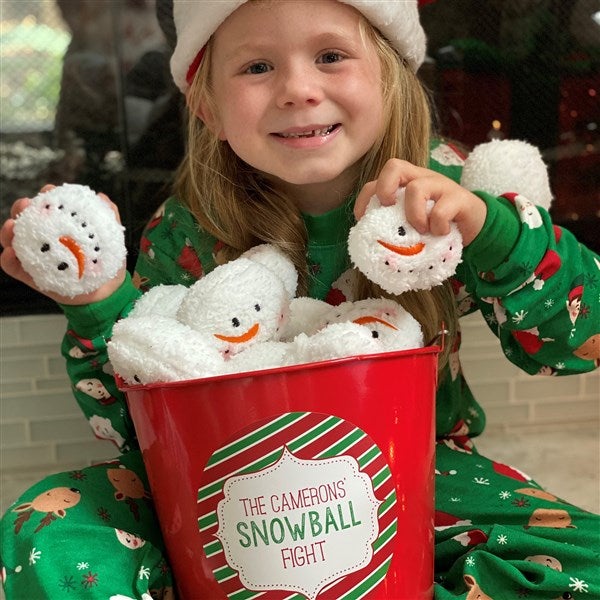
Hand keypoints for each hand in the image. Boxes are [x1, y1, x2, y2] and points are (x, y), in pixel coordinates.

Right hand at [0, 185, 126, 304]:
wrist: (108, 292)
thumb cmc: (107, 263)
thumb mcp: (112, 238)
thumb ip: (109, 217)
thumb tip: (103, 198)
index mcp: (61, 226)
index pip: (48, 206)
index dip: (46, 196)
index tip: (49, 191)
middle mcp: (45, 239)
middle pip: (25, 219)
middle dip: (21, 208)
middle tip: (26, 205)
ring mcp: (36, 257)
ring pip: (13, 240)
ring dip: (8, 231)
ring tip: (12, 227)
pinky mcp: (32, 276)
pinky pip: (13, 267)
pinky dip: (7, 260)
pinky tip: (10, 253)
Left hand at [354, 159, 486, 245]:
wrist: (477, 225)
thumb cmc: (437, 225)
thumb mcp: (413, 223)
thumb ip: (396, 226)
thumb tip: (372, 247)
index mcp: (406, 184)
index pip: (378, 180)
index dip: (365, 198)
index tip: (363, 220)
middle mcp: (421, 178)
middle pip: (394, 166)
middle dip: (384, 189)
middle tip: (389, 211)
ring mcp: (441, 185)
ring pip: (416, 187)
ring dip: (413, 214)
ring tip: (421, 230)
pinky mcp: (460, 198)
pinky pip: (442, 209)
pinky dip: (437, 226)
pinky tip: (441, 233)